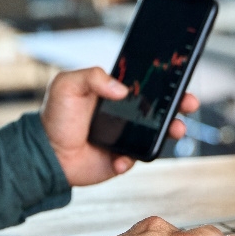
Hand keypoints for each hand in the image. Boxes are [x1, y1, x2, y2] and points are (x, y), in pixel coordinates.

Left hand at [40, 67, 199, 185]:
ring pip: (157, 133)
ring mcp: (125, 137)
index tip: (179, 80)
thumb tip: (121, 88)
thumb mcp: (67, 85)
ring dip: (171, 131)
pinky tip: (120, 158)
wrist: (46, 153)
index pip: (145, 85)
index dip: (165, 83)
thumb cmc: (55, 116)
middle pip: (159, 108)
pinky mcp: (122, 158)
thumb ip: (93, 77)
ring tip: (176, 130)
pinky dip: (132, 158)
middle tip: (189, 104)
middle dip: (179, 105)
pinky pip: (137, 158)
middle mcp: (124, 114)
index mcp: (113, 93)